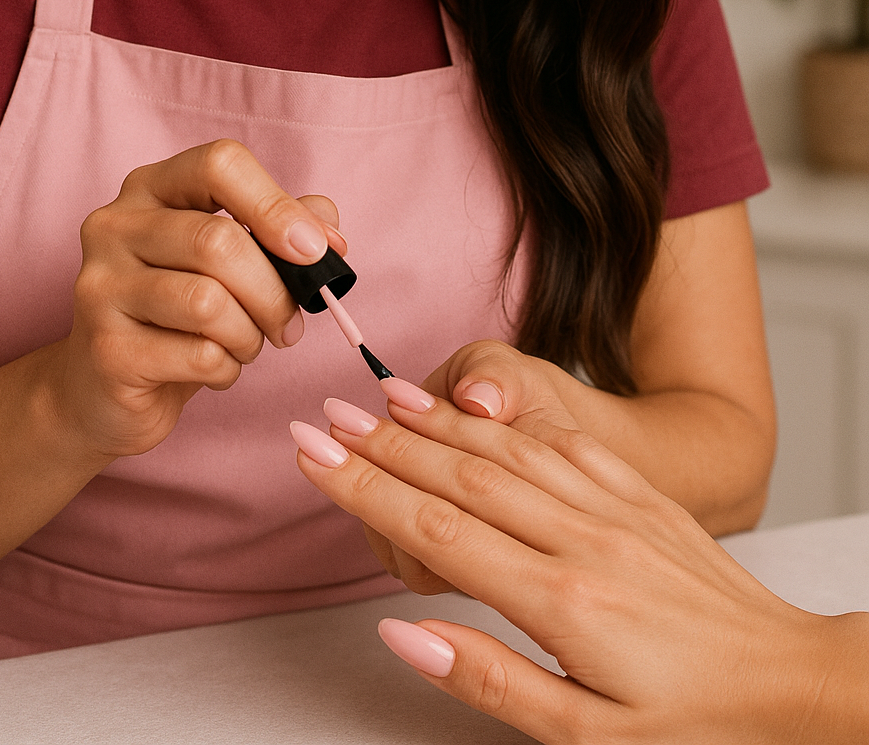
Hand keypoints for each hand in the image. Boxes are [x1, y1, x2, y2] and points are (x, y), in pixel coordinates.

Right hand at [48, 139, 343, 460]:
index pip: (219, 164)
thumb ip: (281, 232)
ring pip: (209, 302)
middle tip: (289, 325)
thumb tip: (330, 235)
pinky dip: (227, 369)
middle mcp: (114, 226)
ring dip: (250, 335)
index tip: (315, 250)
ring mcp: (100, 286)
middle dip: (274, 292)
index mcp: (150, 188)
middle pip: (219, 241)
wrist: (101, 390)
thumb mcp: (231, 263)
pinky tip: (214, 368)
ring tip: (245, 345)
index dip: (275, 204)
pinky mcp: (105, 349)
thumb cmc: (177, 316)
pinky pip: (198, 356)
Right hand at [292, 391, 859, 743]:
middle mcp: (581, 536)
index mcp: (561, 599)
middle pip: (459, 478)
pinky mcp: (638, 494)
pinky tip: (476, 408)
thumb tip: (403, 631)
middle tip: (320, 418)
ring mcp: (611, 506)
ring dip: (435, 422)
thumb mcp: (588, 736)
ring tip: (379, 400)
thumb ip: (490, 679)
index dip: (365, 492)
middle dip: (381, 446)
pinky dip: (506, 420)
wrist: (796, 681)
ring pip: (505, 450)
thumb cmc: (696, 723)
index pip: (436, 533)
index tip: (314, 457)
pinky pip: (560, 443)